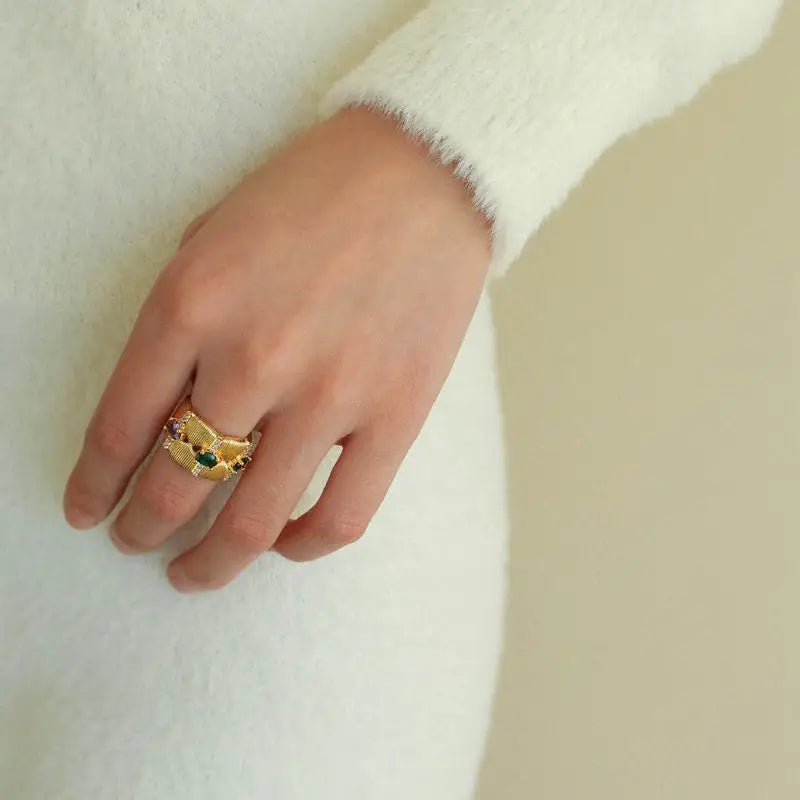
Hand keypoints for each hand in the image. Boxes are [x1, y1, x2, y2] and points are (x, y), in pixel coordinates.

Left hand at [63, 106, 490, 591]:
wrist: (424, 170)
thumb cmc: (313, 193)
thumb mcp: (213, 238)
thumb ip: (179, 328)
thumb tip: (163, 413)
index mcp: (191, 303)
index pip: (118, 429)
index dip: (94, 484)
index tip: (88, 509)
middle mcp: (252, 358)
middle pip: (175, 487)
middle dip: (141, 529)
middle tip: (135, 541)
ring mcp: (329, 394)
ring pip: (250, 522)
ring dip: (208, 562)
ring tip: (192, 573)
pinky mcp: (396, 414)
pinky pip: (340, 516)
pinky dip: (302, 548)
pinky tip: (282, 544)